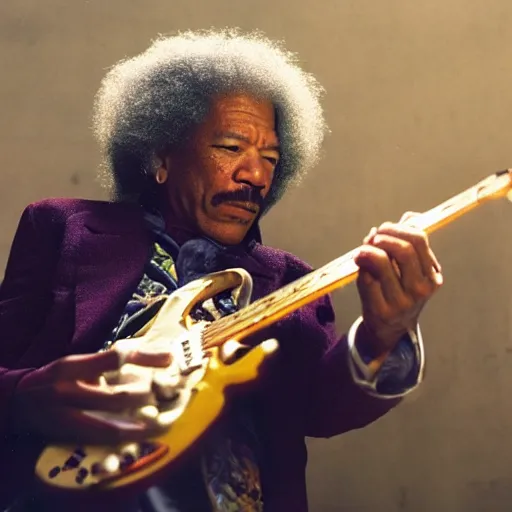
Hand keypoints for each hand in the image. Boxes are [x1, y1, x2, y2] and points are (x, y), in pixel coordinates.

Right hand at [12, 349, 171, 443]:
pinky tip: (143, 433)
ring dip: (139, 422)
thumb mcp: (75, 364)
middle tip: (166, 392)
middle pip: (116, 396)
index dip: (145, 358)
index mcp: (71, 367)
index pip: (114, 358)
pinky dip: (124, 436)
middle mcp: (68, 392)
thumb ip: (104, 364)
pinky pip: (100, 437)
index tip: (169, 358)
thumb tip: (144, 359)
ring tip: (162, 417)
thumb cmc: (55, 378)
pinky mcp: (68, 434)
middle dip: (145, 396)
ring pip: (110, 423)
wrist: (18, 403)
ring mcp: (67, 417)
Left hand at [353, 212, 442, 354]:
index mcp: (431, 276)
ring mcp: (402, 301)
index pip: (419, 240)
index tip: (383, 229)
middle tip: (372, 238)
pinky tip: (360, 266)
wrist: (389, 328)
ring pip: (382, 262)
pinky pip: (367, 279)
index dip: (397, 229)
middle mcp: (421, 289)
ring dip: (367, 250)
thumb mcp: (409, 270)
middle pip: (403, 249)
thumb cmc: (397, 291)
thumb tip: (410, 216)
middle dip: (383, 237)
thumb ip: (408, 242)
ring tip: (361, 251)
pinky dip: (361, 267)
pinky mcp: (381, 310)